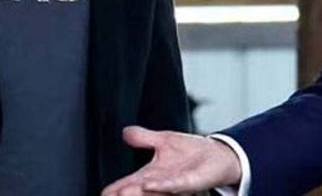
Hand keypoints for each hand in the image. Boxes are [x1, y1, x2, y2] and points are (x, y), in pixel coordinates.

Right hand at [101, 126, 242, 195]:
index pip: (128, 183)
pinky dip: (161, 185)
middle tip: (108, 195)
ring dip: (136, 193)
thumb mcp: (164, 140)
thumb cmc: (192, 152)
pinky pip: (174, 185)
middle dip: (122, 193)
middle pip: (136, 191)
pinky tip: (148, 184)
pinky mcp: (189, 182)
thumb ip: (144, 138)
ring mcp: (174, 184)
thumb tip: (124, 132)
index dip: (114, 188)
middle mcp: (160, 182)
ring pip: (152, 192)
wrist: (218, 155)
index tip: (102, 192)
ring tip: (121, 194)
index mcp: (152, 174)